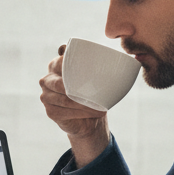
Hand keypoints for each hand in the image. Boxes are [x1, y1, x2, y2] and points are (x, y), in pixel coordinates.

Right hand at [40, 44, 110, 166]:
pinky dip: (79, 113)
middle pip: (57, 83)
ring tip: (101, 107)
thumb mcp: (96, 76)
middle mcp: (47, 80)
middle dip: (75, 89)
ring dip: (82, 104)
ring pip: (63, 99)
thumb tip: (128, 56)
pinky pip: (63, 112)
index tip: (86, 70)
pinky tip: (92, 113)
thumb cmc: (93, 93)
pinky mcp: (50, 112)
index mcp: (55, 66)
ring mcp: (46, 96)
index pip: (59, 62)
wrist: (90, 118)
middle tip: (94, 92)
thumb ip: (98, 63)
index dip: (68, 64)